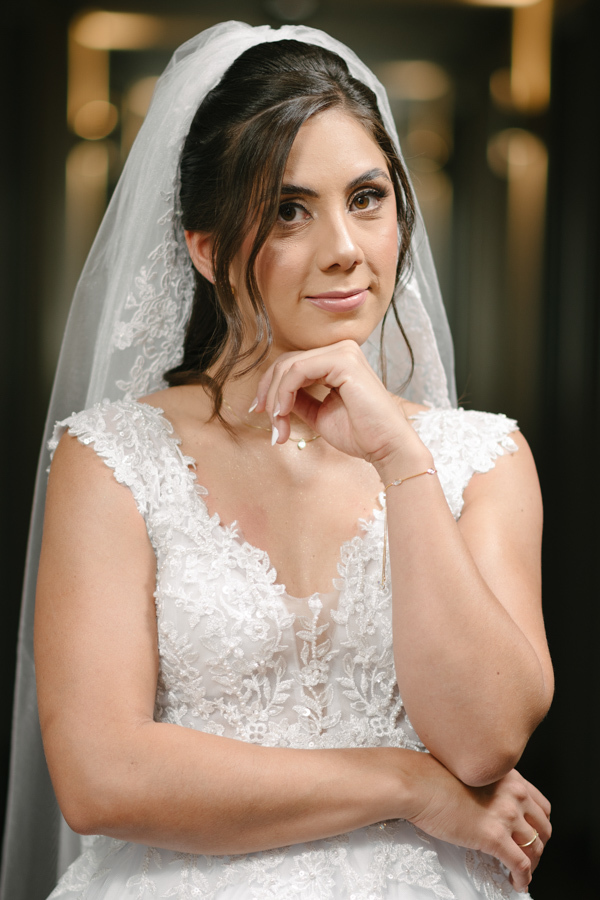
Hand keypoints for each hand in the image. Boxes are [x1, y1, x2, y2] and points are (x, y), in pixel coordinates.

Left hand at [254, 340, 426, 466]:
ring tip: (277, 425)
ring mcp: (343, 352)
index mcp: (337, 360)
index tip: (260, 411)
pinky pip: (298, 370)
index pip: (292, 363)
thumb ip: (298, 400)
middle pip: (286, 361)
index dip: (270, 387)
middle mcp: (341, 350)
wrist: (387, 448)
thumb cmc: (360, 434)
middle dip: (269, 393)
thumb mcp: (318, 414)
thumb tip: (270, 398)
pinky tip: (283, 413)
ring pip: (289, 366)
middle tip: (268, 422)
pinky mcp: (343, 360)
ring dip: (275, 397)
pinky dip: (283, 392)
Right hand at [405, 755, 550, 893]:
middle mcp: (513, 793)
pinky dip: (523, 878)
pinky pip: (520, 864)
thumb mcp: (472, 773)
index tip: (533, 834)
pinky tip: (517, 883)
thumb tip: (491, 805)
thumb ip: (489, 785)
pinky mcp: (493, 837)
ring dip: (532, 865)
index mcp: (509, 775)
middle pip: (543, 828)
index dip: (540, 824)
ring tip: (522, 873)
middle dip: (539, 846)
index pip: (542, 805)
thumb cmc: (432, 776)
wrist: (416, 784)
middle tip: (530, 856)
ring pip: (535, 849)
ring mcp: (505, 815)